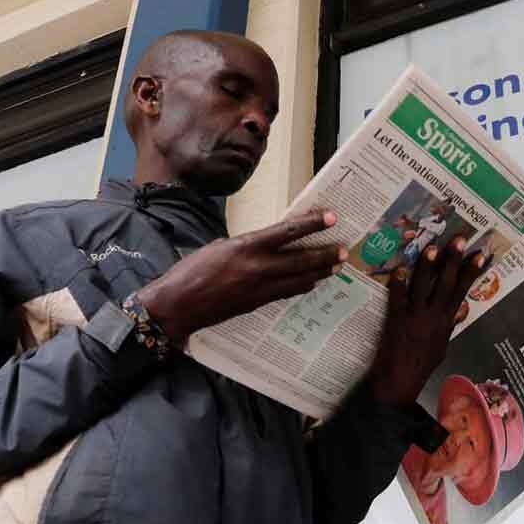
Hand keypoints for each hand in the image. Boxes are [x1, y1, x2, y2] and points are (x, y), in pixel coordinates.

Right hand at [137, 211, 345, 341]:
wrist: (178, 305)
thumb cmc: (191, 272)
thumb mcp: (217, 247)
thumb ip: (243, 245)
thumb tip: (260, 245)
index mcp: (246, 246)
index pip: (287, 232)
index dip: (311, 224)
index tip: (330, 218)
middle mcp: (257, 267)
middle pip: (301, 260)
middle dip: (326, 255)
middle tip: (344, 251)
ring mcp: (259, 288)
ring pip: (299, 280)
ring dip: (319, 272)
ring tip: (335, 267)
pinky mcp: (257, 304)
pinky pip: (286, 293)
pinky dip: (301, 286)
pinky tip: (311, 282)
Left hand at [368, 237, 490, 406]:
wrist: (400, 379)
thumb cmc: (422, 363)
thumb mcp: (443, 345)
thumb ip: (450, 324)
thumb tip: (462, 309)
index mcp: (446, 321)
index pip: (462, 291)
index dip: (471, 271)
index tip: (481, 254)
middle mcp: (433, 316)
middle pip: (445, 283)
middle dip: (453, 260)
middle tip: (459, 238)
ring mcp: (414, 316)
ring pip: (423, 286)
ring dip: (428, 266)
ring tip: (432, 246)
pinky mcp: (395, 319)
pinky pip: (397, 298)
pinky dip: (398, 283)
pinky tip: (399, 268)